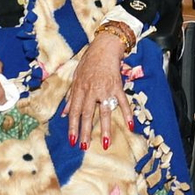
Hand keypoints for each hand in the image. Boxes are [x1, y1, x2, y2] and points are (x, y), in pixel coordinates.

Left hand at [62, 32, 129, 149]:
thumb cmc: (89, 62)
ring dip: (104, 128)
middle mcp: (91, 91)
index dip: (72, 126)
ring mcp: (105, 89)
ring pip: (105, 111)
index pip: (74, 111)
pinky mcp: (118, 86)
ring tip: (105, 143)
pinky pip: (123, 102)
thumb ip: (70, 97)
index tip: (71, 140)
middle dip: (85, 132)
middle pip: (87, 114)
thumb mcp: (76, 77)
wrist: (104, 47)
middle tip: (84, 147)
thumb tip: (63, 114)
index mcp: (80, 89)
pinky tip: (130, 126)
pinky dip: (127, 114)